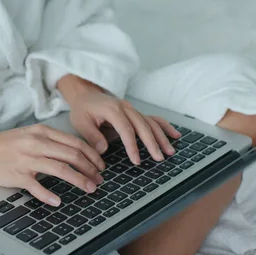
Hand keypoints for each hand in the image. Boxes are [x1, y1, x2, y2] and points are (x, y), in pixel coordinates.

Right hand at [0, 124, 104, 205]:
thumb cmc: (5, 144)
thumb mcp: (30, 134)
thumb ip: (51, 140)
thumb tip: (75, 152)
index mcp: (42, 132)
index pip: (75, 142)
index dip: (92, 155)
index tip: (100, 165)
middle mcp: (37, 143)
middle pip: (72, 155)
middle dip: (90, 168)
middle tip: (100, 179)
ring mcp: (27, 159)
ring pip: (60, 169)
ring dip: (79, 180)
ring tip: (90, 188)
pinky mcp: (17, 175)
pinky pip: (37, 186)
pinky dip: (49, 195)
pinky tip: (58, 201)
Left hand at [57, 75, 180, 164]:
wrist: (86, 94)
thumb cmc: (83, 109)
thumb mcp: (80, 122)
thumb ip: (91, 136)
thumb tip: (103, 150)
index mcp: (113, 110)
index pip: (126, 129)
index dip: (132, 145)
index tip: (136, 160)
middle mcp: (126, 108)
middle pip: (143, 126)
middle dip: (152, 143)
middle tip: (159, 158)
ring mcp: (133, 109)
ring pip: (151, 123)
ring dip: (161, 137)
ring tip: (170, 151)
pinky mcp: (136, 113)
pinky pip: (153, 119)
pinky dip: (164, 126)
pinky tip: (175, 135)